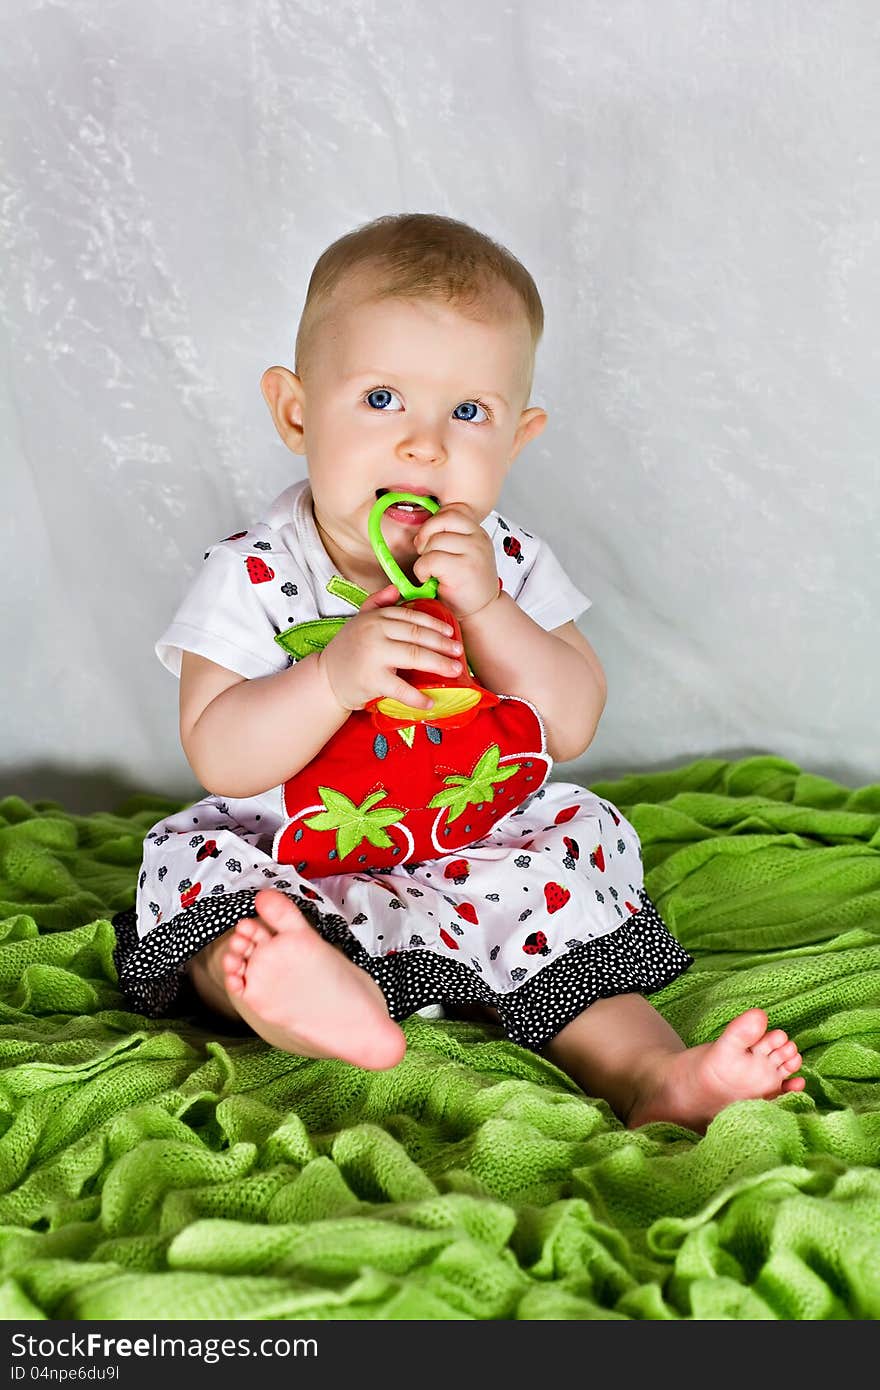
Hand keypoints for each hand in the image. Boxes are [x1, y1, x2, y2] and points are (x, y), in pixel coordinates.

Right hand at [318, 584, 465, 712]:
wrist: (326, 679)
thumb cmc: (347, 651)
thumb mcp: (359, 621)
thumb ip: (377, 603)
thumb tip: (396, 589)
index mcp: (376, 617)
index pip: (411, 618)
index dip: (435, 624)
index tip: (451, 632)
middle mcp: (375, 632)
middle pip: (417, 635)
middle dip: (442, 644)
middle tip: (459, 651)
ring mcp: (374, 655)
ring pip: (414, 656)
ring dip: (439, 664)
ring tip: (454, 670)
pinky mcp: (372, 679)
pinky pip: (401, 689)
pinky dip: (418, 697)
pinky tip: (430, 702)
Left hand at [412, 502, 499, 619]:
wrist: (482, 613)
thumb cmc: (467, 587)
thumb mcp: (464, 555)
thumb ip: (451, 538)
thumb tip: (423, 530)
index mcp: (477, 533)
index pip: (454, 510)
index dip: (436, 522)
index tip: (431, 538)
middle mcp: (478, 539)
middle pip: (442, 520)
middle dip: (426, 535)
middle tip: (424, 552)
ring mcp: (473, 552)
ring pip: (434, 541)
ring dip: (424, 557)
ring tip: (430, 570)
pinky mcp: (463, 567)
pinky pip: (429, 559)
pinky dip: (422, 570)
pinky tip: (429, 579)